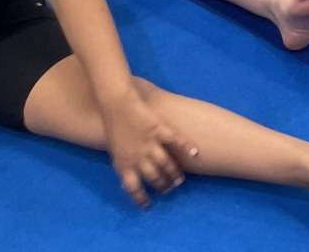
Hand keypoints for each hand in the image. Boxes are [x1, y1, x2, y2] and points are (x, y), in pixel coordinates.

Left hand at [103, 87, 198, 206]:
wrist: (116, 103)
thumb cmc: (114, 126)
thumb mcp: (115, 150)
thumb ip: (125, 164)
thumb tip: (131, 177)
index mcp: (123, 164)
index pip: (133, 188)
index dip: (141, 198)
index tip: (148, 205)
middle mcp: (138, 157)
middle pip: (154, 177)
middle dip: (162, 185)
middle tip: (169, 189)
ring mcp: (150, 143)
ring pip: (166, 163)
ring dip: (174, 173)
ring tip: (180, 180)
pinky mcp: (159, 129)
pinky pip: (176, 141)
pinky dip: (187, 148)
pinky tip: (195, 153)